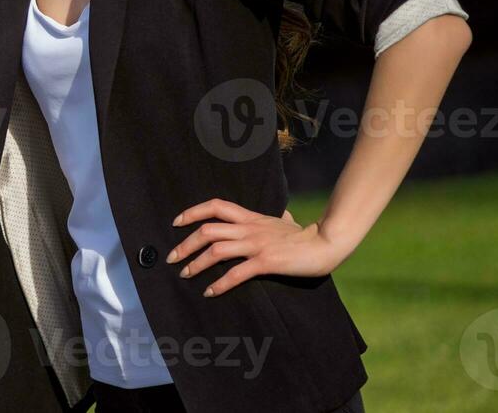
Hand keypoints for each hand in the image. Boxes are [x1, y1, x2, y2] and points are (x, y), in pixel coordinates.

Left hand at [166, 199, 355, 296]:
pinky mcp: (266, 262)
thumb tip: (284, 215)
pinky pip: (237, 273)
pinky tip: (210, 292)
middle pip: (207, 229)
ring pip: (216, 249)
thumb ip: (281, 219)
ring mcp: (256, 244)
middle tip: (172, 258)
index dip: (192, 212)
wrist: (326, 243)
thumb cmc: (307, 235)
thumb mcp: (288, 223)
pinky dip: (220, 283)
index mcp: (251, 217)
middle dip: (185, 244)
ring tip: (185, 275)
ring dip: (196, 263)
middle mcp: (249, 228)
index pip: (215, 206)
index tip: (176, 222)